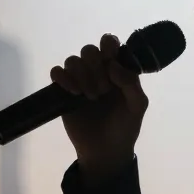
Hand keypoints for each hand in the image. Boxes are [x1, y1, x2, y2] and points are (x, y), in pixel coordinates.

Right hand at [49, 34, 147, 180]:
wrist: (105, 151)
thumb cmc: (125, 127)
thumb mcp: (137, 106)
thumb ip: (131, 83)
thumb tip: (112, 65)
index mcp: (116, 69)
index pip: (109, 43)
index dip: (108, 46)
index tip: (111, 61)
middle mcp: (97, 71)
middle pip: (89, 50)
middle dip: (96, 67)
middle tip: (103, 90)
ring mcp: (79, 80)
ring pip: (73, 60)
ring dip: (81, 75)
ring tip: (90, 97)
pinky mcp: (63, 92)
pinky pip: (56, 72)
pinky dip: (62, 77)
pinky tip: (73, 92)